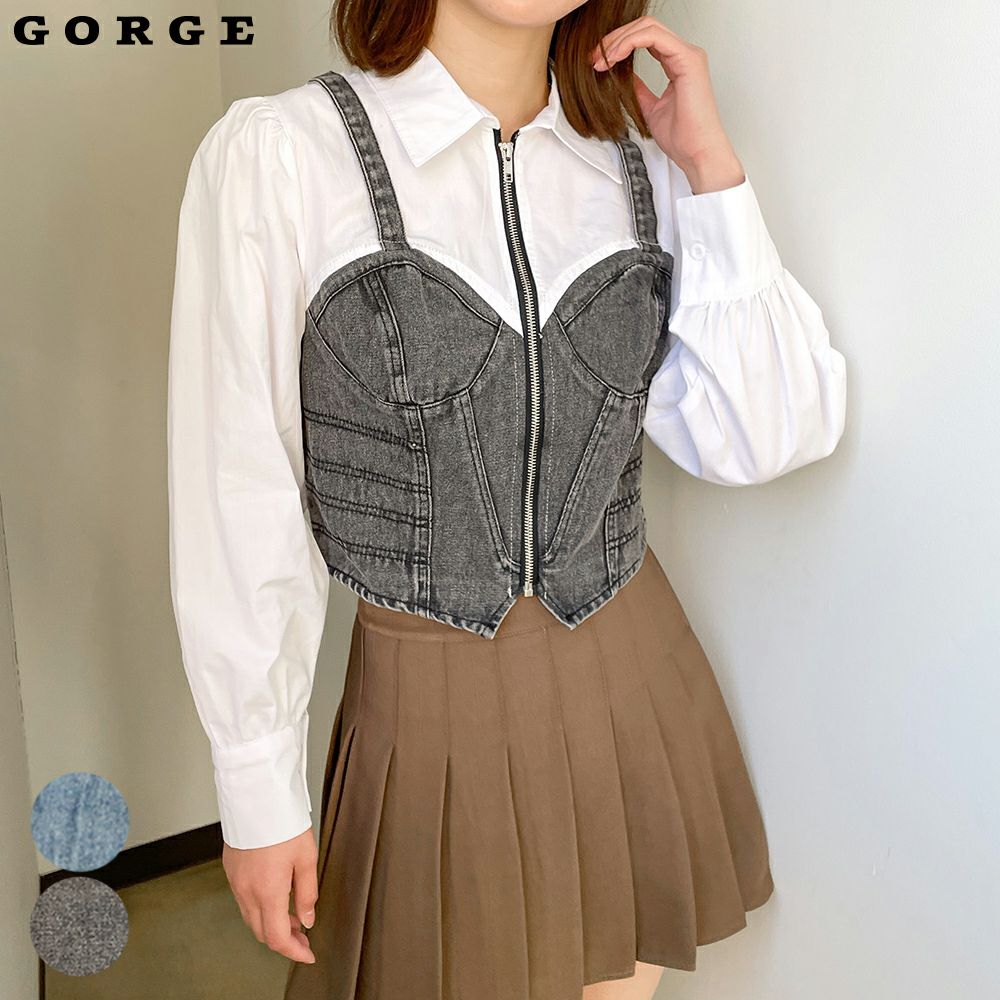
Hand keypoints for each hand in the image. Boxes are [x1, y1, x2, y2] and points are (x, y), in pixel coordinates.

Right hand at [222, 827, 318, 963]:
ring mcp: (236, 882)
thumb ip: (307, 892)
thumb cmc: (283, 823)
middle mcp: (247, 892)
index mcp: (268, 892)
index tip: (308, 954)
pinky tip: (275, 898)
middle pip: (262, 932)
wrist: (256, 798)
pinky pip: (243, 900)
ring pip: (251, 918)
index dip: (294, 951)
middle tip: (303, 936)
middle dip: (284, 940)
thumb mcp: (306, 858)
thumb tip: (307, 919)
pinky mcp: (231, 870)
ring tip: (293, 917)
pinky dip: (259, 909)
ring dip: (271, 924)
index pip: (278, 938)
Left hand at [591, 16, 745, 194]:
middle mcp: (685, 54)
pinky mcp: (688, 59)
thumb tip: (626, 78)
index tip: (598, 62)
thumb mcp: (650, 109)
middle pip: (645, 27)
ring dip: (619, 40)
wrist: (697, 153)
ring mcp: (688, 54)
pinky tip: (615, 57)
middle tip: (595, 58)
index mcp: (678, 63)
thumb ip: (640, 89)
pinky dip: (629, 42)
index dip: (619, 45)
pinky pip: (653, 36)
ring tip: (602, 60)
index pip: (646, 38)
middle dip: (615, 38)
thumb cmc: (682, 137)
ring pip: (648, 27)